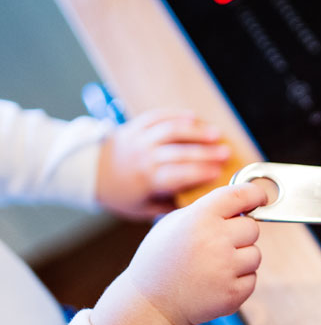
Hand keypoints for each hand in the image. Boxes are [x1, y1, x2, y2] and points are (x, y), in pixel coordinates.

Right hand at [90, 183, 265, 324]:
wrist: (152, 305)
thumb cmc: (162, 260)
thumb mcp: (174, 223)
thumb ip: (207, 210)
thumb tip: (242, 202)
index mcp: (200, 217)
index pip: (241, 195)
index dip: (255, 194)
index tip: (260, 199)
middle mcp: (215, 240)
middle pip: (252, 228)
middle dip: (240, 235)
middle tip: (218, 246)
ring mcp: (226, 268)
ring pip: (256, 254)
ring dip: (241, 260)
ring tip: (214, 267)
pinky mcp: (234, 292)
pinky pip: (252, 278)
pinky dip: (239, 281)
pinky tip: (215, 283)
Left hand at [95, 109, 230, 218]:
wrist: (90, 172)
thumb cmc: (121, 193)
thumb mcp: (142, 209)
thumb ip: (168, 207)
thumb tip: (196, 205)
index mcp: (146, 180)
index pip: (177, 175)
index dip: (199, 173)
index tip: (218, 173)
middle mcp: (143, 157)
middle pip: (179, 152)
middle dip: (205, 152)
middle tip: (226, 153)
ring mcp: (140, 138)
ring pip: (170, 131)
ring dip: (196, 131)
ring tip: (216, 134)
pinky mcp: (136, 126)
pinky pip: (158, 116)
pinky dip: (176, 115)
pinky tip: (194, 117)